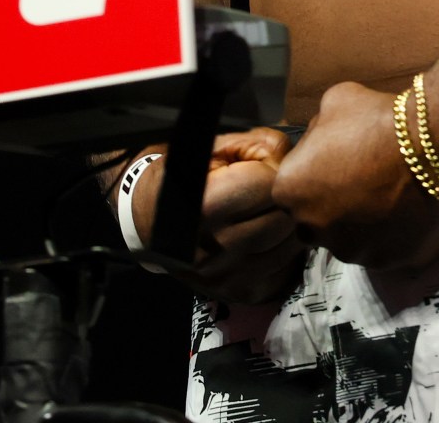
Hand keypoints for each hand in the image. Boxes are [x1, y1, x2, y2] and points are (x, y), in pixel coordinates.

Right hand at [132, 127, 304, 304]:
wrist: (148, 222)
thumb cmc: (180, 181)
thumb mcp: (210, 149)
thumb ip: (255, 145)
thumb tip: (290, 154)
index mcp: (207, 206)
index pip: (269, 185)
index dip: (273, 170)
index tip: (264, 168)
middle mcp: (217, 248)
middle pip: (284, 217)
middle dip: (284, 199)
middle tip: (268, 191)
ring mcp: (229, 276)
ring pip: (290, 246)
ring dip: (288, 225)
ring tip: (268, 212)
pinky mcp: (239, 292)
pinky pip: (284, 269)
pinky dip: (283, 251)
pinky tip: (266, 237)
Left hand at [270, 82, 438, 268]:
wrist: (433, 145)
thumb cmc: (377, 120)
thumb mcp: (333, 103)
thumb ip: (318, 131)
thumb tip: (322, 140)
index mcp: (290, 191)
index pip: (292, 188)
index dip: (315, 173)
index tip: (339, 161)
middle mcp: (314, 230)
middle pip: (316, 221)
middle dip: (333, 206)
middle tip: (362, 181)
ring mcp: (354, 252)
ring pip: (351, 241)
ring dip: (363, 224)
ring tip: (390, 195)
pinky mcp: (391, 263)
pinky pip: (387, 250)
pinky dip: (395, 235)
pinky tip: (410, 210)